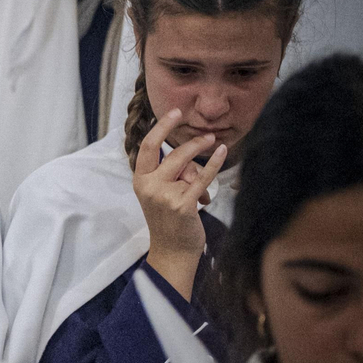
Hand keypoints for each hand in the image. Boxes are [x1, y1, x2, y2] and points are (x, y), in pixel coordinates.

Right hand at [133, 108, 225, 299]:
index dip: (161, 126)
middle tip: (208, 136)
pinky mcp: (182, 205)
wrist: (173, 250)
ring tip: (201, 193)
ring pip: (190, 167)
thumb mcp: (161, 192)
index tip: (175, 112)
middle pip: (174, 154)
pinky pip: (203, 177)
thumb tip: (194, 156)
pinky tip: (222, 151)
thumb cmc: (170, 220)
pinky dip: (215, 163)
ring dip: (201, 175)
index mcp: (140, 179)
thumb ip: (172, 172)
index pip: (148, 146)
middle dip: (193, 144)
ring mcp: (164, 195)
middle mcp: (148, 186)